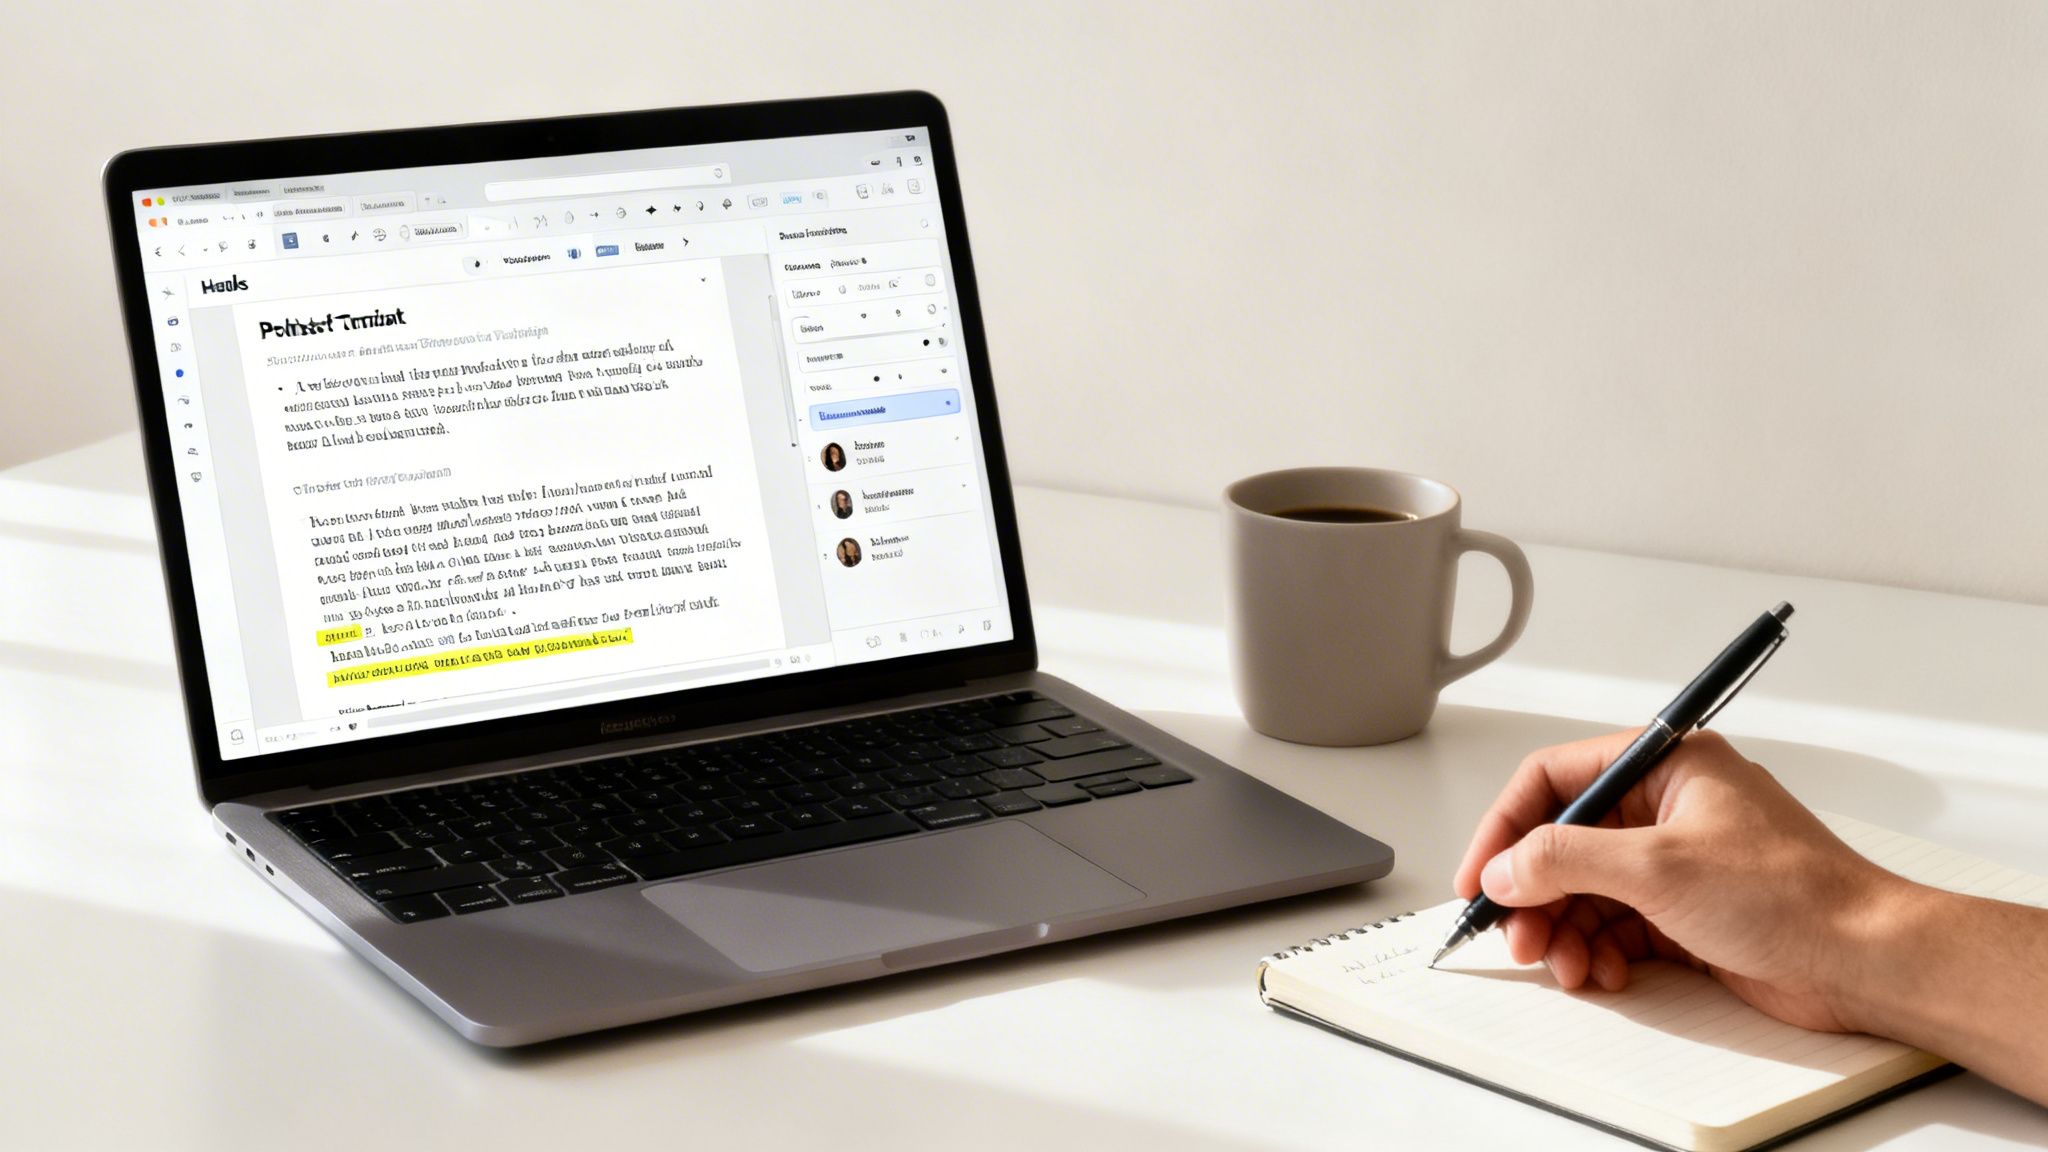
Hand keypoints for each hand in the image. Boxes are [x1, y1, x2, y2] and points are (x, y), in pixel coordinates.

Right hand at [1451, 729, 1901, 1032]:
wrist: (1866, 960)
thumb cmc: (1794, 895)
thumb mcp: (1658, 867)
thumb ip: (1566, 859)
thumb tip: (1507, 866)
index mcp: (1665, 765)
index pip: (1554, 779)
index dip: (1507, 827)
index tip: (1481, 875)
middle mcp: (1667, 806)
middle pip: (1565, 842)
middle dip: (1536, 893)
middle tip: (1517, 935)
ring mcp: (1677, 861)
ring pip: (1587, 890)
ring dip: (1565, 930)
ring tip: (1565, 965)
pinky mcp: (1688, 911)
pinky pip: (1617, 925)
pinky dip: (1599, 951)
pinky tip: (1605, 973)